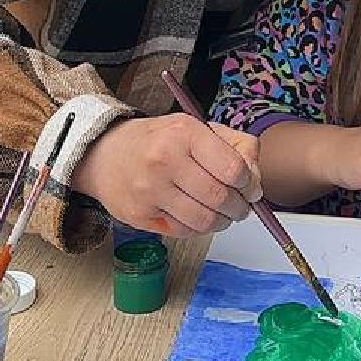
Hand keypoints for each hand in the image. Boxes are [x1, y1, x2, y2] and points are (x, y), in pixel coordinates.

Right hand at [72, 114, 261, 236]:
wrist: (104, 154)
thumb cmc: (158, 141)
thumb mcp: (196, 128)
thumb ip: (235, 146)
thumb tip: (256, 181)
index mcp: (184, 133)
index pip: (233, 168)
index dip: (250, 184)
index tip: (251, 188)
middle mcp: (165, 160)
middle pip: (221, 198)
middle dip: (240, 208)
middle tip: (241, 206)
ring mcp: (150, 191)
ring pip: (205, 221)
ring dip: (223, 222)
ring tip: (222, 214)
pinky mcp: (140, 215)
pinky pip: (184, 232)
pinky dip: (199, 228)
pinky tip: (198, 215)